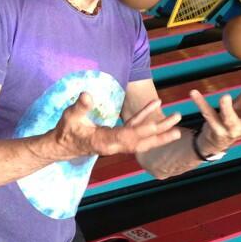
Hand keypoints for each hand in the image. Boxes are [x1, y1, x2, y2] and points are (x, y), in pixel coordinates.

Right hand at [53, 92, 180, 159]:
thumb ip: (80, 107)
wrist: (62, 146)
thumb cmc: (66, 130)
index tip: (155, 124)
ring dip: (159, 130)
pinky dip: (146, 120)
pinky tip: (156, 106)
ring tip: (176, 121)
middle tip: (178, 126)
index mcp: (103, 141)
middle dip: (159, 134)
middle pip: (141, 141)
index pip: (126, 136)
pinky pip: (135, 130)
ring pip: (142, 138)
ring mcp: (117, 143)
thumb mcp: (70, 117)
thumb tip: (87, 94)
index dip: (140, 130)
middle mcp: (114, 145)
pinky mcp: (117, 138)